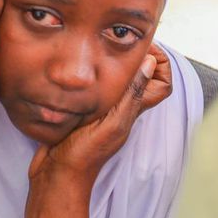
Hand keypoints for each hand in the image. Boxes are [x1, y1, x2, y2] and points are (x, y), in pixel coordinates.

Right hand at [29, 48, 171, 180]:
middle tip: (117, 42)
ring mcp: (99, 113)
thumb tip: (150, 63)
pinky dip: (87, 80)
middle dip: (134, 58)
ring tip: (97, 51)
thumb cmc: (84, 154)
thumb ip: (131, 96)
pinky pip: (91, 92)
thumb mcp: (111, 123)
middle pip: (138, 79)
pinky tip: (76, 73)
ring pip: (114, 83)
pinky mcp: (79, 115)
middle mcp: (118, 110)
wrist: (56, 176)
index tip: (142, 48)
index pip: (161, 83)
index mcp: (130, 112)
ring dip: (108, 67)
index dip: (159, 63)